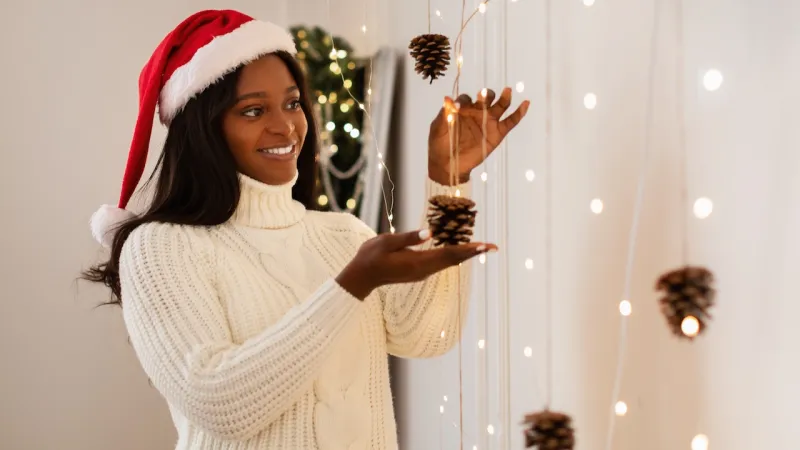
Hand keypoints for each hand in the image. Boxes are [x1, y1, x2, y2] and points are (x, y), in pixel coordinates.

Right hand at [336, 229, 496, 299]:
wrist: (361, 277)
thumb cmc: (370, 257)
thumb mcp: (386, 242)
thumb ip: (409, 238)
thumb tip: (431, 232)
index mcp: (418, 262)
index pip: (449, 254)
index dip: (469, 250)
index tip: (485, 246)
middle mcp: (424, 270)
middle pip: (454, 259)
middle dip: (473, 252)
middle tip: (493, 246)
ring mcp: (422, 273)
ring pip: (448, 262)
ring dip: (465, 254)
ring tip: (482, 247)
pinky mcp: (418, 271)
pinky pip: (440, 262)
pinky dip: (453, 255)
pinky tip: (459, 249)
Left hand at [428, 87, 529, 184]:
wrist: (449, 165)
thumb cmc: (440, 145)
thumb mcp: (438, 128)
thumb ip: (444, 114)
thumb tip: (447, 98)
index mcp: (462, 109)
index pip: (466, 98)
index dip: (464, 101)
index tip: (459, 108)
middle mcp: (477, 112)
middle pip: (485, 98)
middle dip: (486, 95)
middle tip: (483, 96)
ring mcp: (489, 122)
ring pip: (500, 106)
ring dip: (504, 97)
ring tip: (507, 91)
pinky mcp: (498, 133)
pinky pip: (511, 121)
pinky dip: (519, 113)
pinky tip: (526, 103)